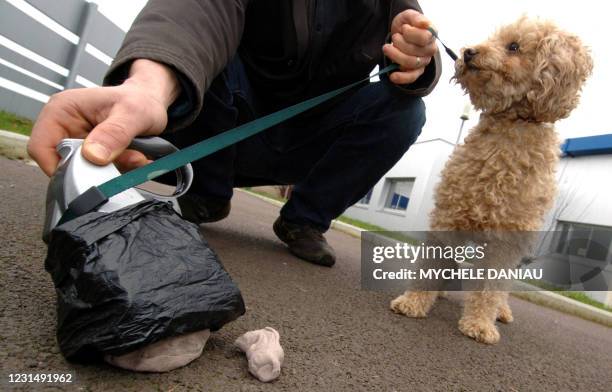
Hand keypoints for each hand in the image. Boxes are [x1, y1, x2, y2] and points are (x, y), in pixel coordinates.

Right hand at [28, 59, 180, 175]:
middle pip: (63, 164)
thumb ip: (114, 134)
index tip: (89, 175)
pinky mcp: (92, 153)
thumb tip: (92, 156)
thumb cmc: (140, 100)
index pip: (40, 147)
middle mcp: (64, 126)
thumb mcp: (133, 114)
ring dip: (112, 171)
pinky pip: (99, 173)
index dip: (59, 167)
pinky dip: (118, 171)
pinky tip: (134, 158)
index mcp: (62, 110)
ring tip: (135, 156)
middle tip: (126, 161)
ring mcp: (78, 141)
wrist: (152, 102)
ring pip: (84, 172)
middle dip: (96, 170)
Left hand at [384, 9, 437, 84]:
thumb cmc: (406, 24)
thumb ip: (416, 18)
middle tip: (394, 37)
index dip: (410, 33)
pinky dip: (401, 78)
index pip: (423, 38)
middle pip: (414, 51)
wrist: (400, 34)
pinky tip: (392, 76)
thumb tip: (425, 24)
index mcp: (431, 34)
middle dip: (398, 43)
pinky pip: (411, 78)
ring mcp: (424, 61)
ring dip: (395, 56)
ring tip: (386, 48)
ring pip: (410, 63)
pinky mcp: (416, 71)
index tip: (404, 28)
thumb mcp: (408, 16)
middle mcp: (430, 49)